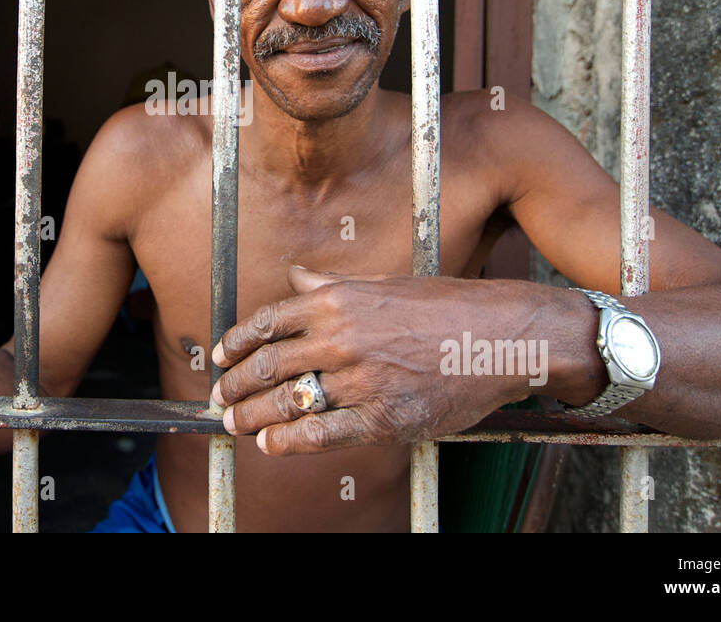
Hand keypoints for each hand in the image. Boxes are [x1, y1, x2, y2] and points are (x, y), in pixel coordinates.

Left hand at [210, 266, 537, 454]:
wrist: (501, 337)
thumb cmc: (446, 307)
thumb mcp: (384, 283)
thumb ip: (331, 285)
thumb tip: (295, 276)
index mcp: (338, 301)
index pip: (267, 322)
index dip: (235, 343)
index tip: (219, 356)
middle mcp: (341, 338)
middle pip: (268, 365)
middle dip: (234, 384)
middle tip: (218, 397)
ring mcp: (360, 380)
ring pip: (286, 401)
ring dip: (251, 415)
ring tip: (234, 423)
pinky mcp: (382, 417)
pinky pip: (321, 434)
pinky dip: (286, 441)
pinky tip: (269, 443)